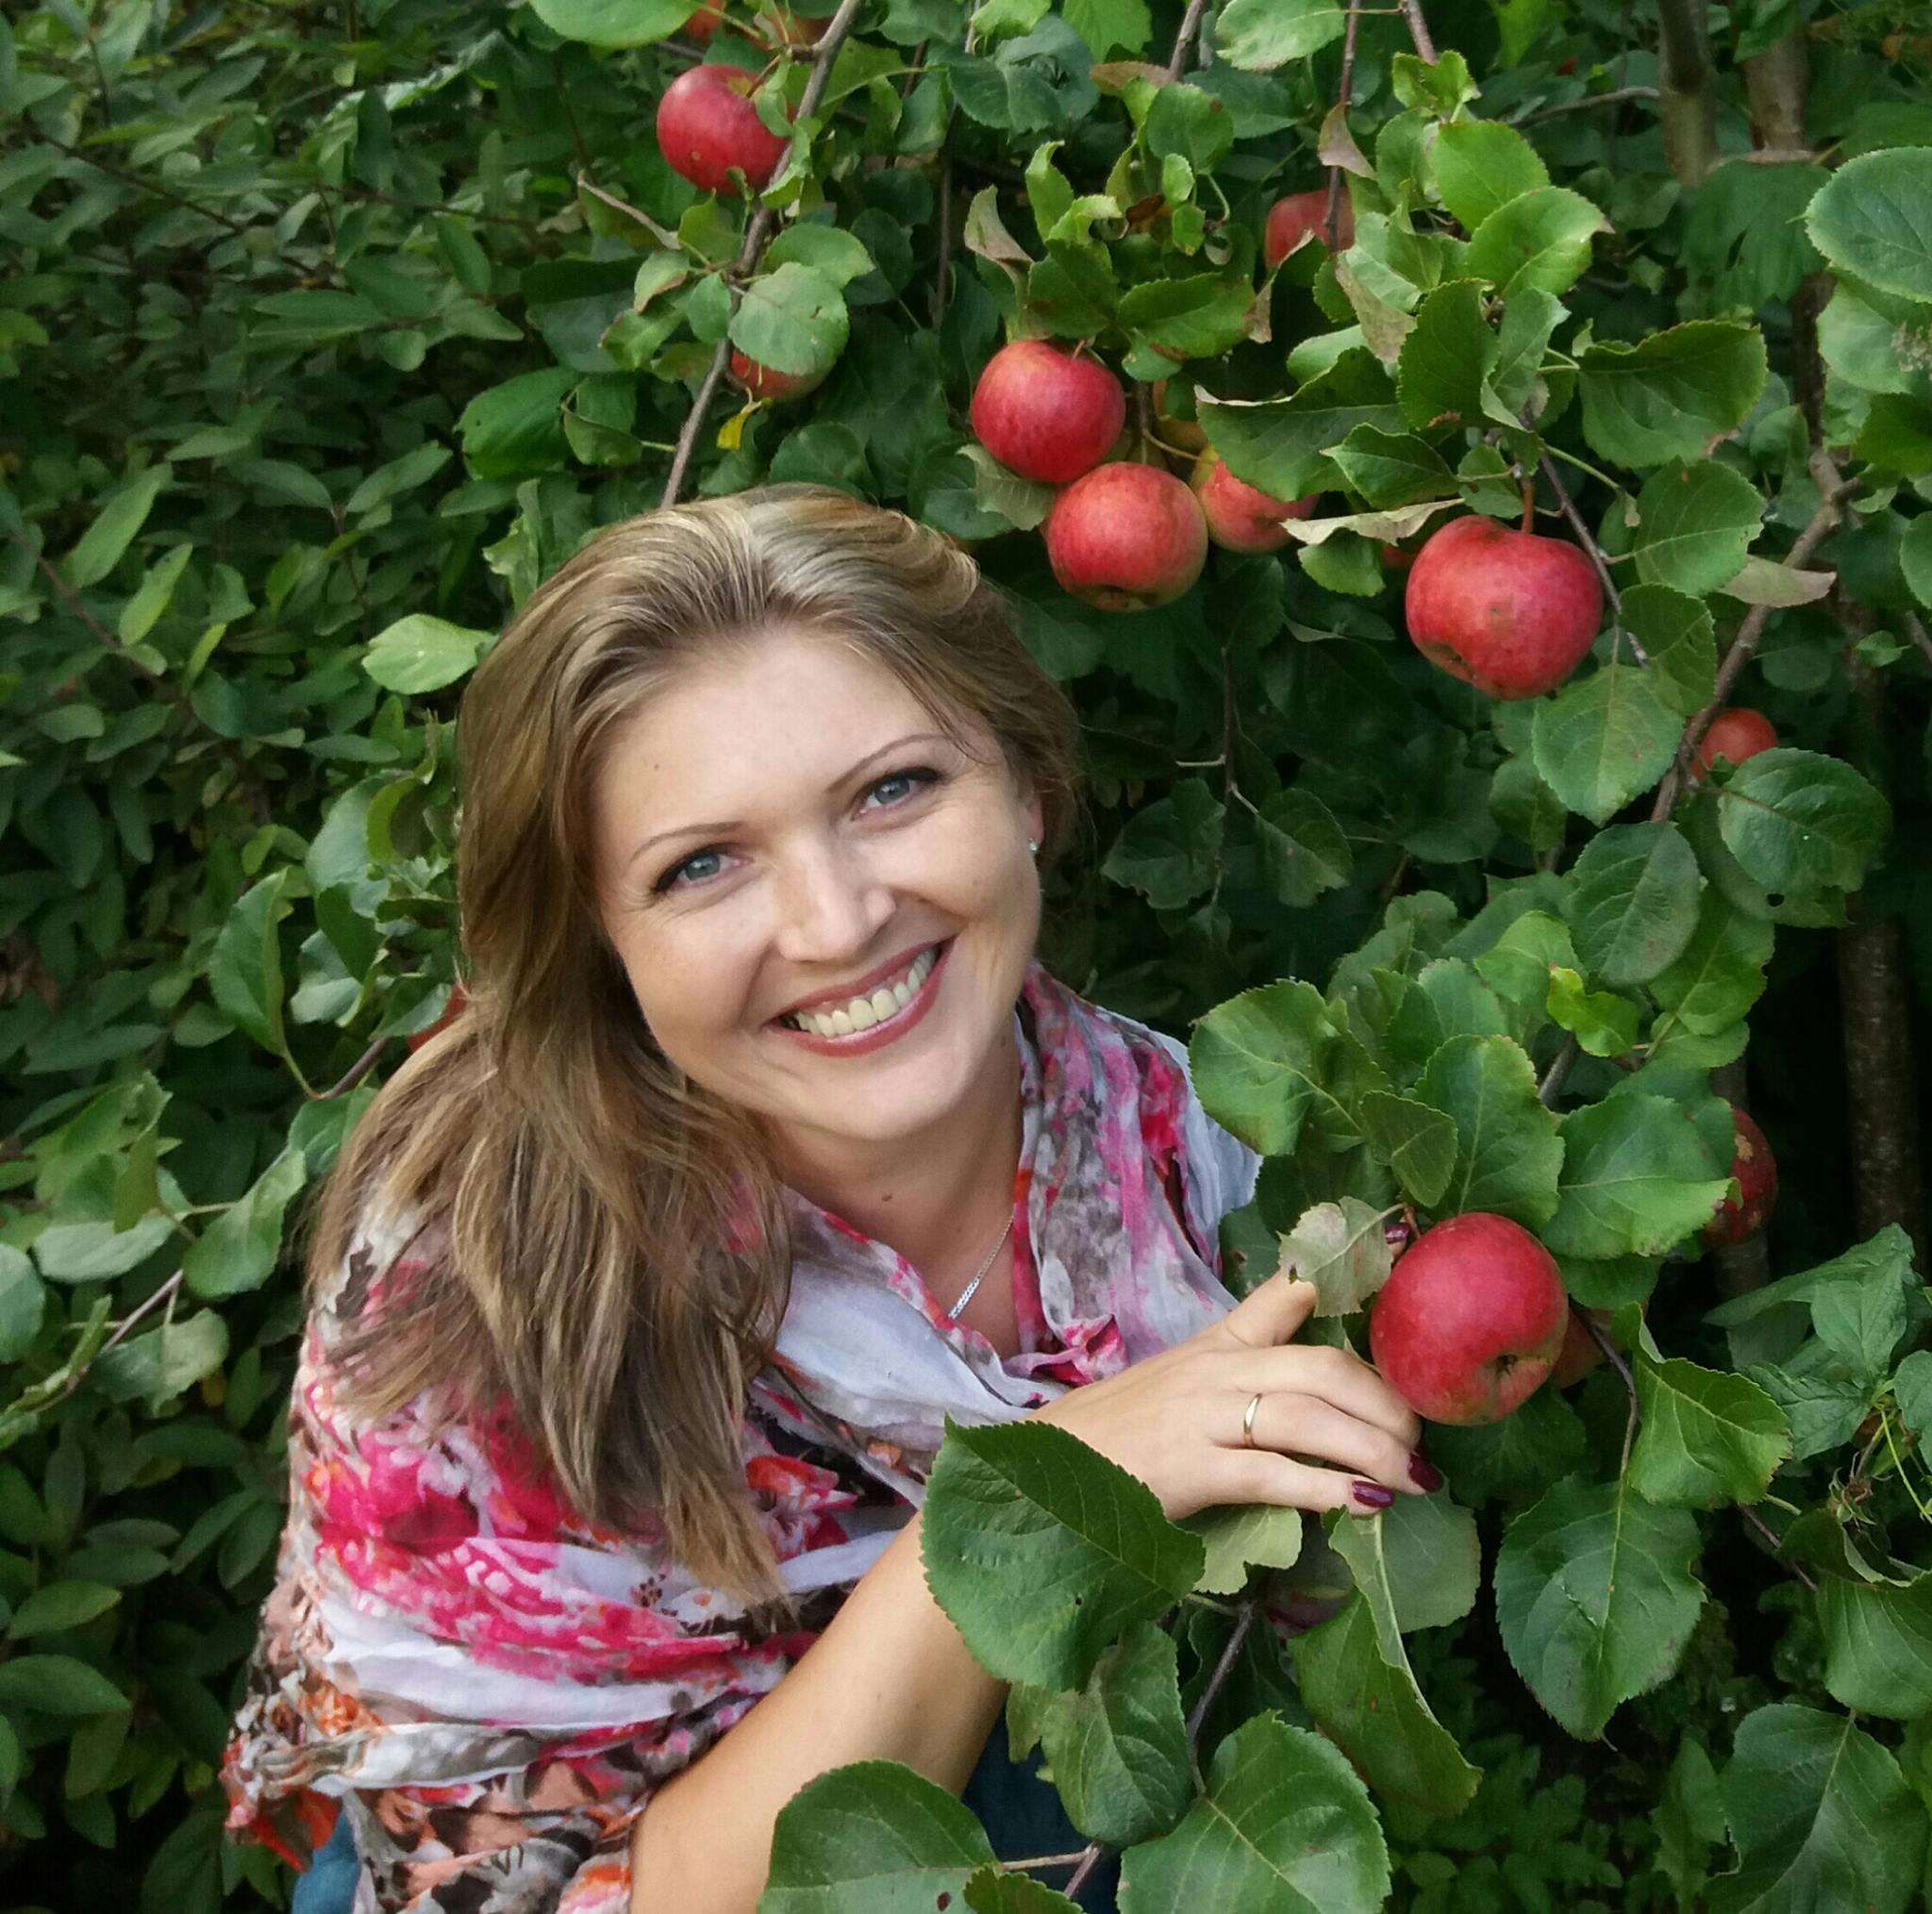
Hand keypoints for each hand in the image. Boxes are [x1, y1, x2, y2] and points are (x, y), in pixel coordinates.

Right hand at [1025, 1273, 1431, 1523]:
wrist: (1046, 1469)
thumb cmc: (1120, 1433)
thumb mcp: (1181, 1380)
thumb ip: (1241, 1359)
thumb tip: (1308, 1348)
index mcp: (1217, 1345)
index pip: (1287, 1299)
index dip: (1349, 1302)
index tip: (1402, 1323)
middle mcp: (1215, 1369)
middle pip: (1321, 1368)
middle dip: (1384, 1403)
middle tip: (1421, 1442)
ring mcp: (1202, 1417)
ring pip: (1307, 1418)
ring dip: (1372, 1449)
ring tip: (1412, 1478)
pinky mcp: (1190, 1469)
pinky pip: (1272, 1474)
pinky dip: (1326, 1488)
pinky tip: (1362, 1504)